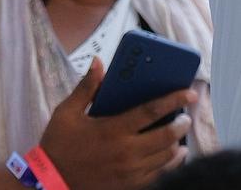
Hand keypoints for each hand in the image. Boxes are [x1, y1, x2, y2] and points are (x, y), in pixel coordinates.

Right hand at [36, 59, 192, 189]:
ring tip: (181, 136)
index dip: (174, 100)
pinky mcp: (129, 186)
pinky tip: (172, 157)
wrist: (50, 182)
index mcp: (113, 130)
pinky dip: (169, 165)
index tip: (190, 92)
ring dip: (178, 145)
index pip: (152, 111)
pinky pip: (158, 176)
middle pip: (166, 136)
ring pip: (166, 158)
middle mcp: (126, 151)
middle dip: (181, 124)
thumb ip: (86, 88)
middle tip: (186, 116)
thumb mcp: (67, 113)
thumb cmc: (58, 145)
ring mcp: (130, 172)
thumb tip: (98, 62)